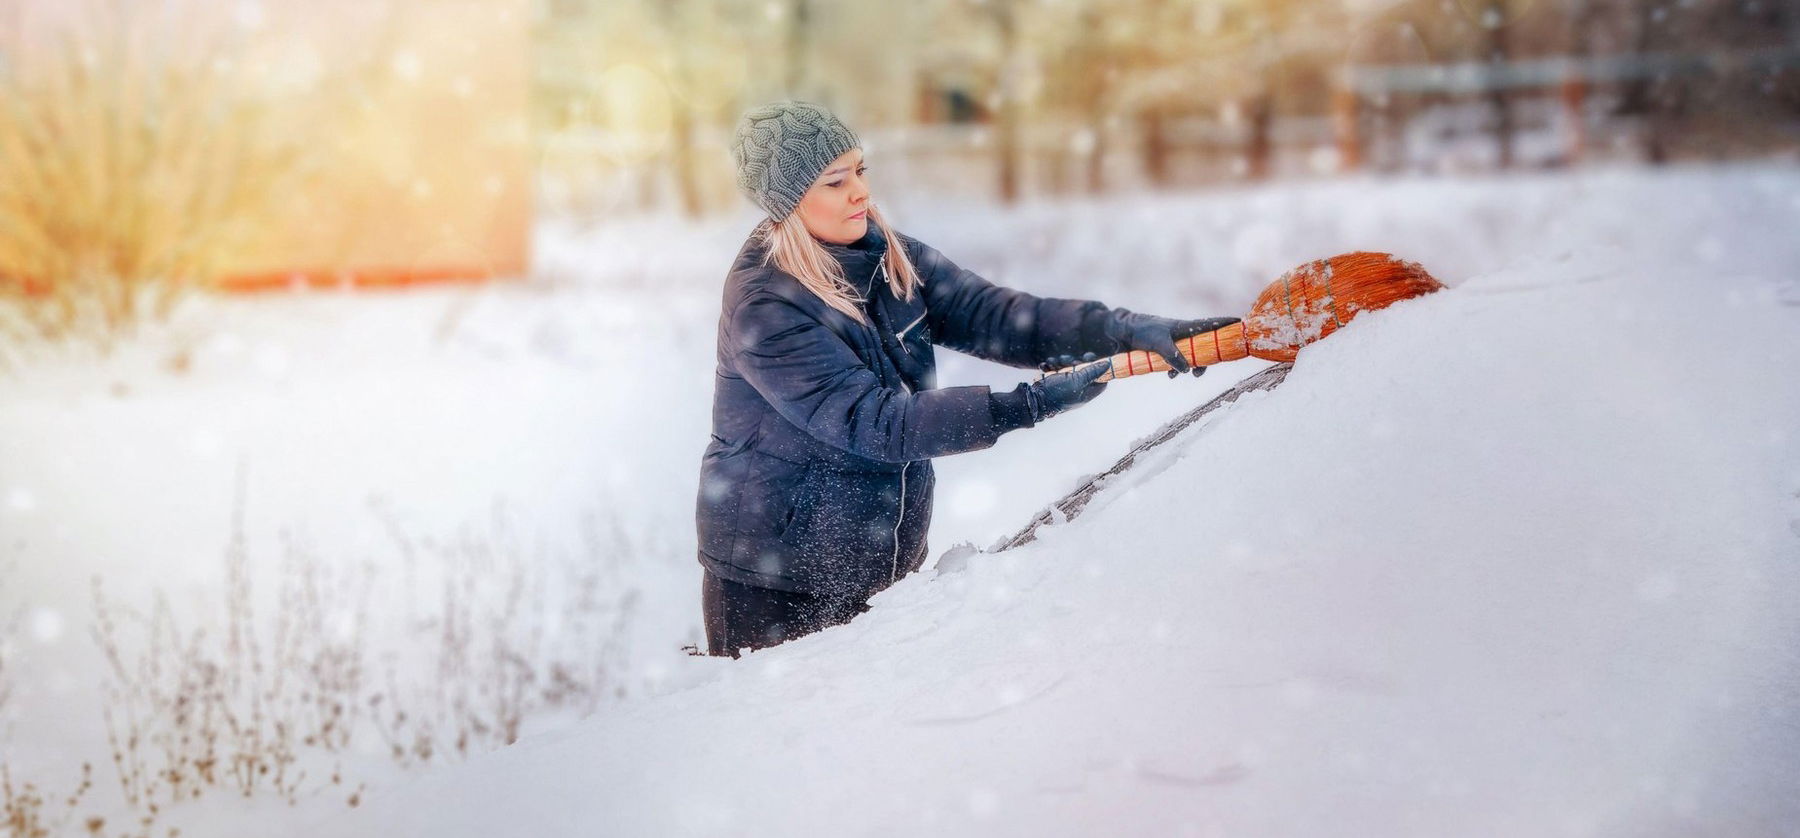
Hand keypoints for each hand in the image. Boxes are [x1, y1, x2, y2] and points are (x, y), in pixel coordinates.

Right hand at [1027, 359, 1110, 421]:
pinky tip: (1045, 366)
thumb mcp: (1077, 381)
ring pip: (1068, 369)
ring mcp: (1065, 387)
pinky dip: (1050, 368)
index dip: (1098, 368)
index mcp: (1086, 393)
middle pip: (1084, 372)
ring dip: (1060, 363)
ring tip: (1053, 363)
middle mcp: (1077, 391)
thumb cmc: (1057, 393)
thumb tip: (1108, 364)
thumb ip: (1092, 372)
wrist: (1032, 401)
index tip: (1091, 359)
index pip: (1100, 379)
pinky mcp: (1053, 384)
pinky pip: (1055, 372)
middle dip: (1075, 362)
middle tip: (1068, 361)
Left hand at [1104, 310, 1241, 374]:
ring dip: (1194, 366)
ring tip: (1193, 374)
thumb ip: (1174, 356)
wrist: (1123, 333)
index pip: (1211, 324)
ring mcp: (1176, 343)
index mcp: (1186, 327)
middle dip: (1211, 356)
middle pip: (1206, 345)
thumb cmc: (1143, 332)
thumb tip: (1187, 369)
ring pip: (1193, 356)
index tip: (1242, 324)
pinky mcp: (1166, 351)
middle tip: (1212, 366)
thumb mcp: (1159, 343)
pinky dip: (1177, 369)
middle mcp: (1184, 335)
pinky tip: (1170, 375)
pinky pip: (1178, 362)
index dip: (1227, 324)